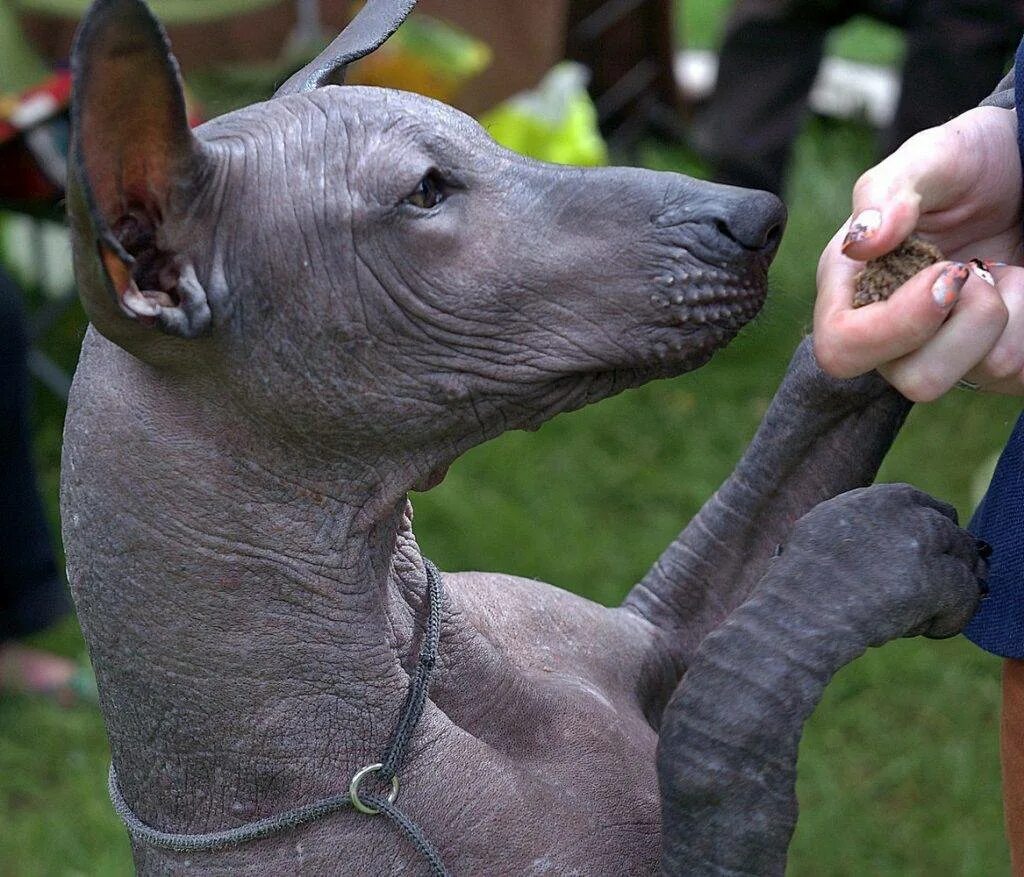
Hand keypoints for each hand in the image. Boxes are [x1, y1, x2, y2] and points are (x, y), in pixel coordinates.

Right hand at [777, 484, 985, 641]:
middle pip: (948, 529)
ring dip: (948, 588)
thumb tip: (889, 543)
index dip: (926, 530)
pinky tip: (924, 629)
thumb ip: (858, 527)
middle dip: (944, 559)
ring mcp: (921, 543)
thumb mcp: (818, 535)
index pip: (919, 503)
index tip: (920, 556)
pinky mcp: (936, 580)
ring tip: (916, 614)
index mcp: (870, 499)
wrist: (797, 616)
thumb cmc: (797, 587)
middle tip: (929, 591)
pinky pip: (967, 595)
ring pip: (963, 560)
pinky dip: (950, 617)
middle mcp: (900, 513)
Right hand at [814, 106, 1023, 398]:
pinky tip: (1013, 282)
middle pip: (906, 380)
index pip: (841, 347)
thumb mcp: (932, 158)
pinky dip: (1021, 319)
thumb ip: (887, 190)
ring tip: (993, 273)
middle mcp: (886, 329)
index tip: (945, 275)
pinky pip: (1004, 368)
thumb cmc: (970, 166)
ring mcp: (935, 348)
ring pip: (955, 382)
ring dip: (988, 322)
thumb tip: (861, 242)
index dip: (890, 329)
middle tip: (971, 274)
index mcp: (851, 285)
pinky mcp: (983, 357)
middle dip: (952, 332)